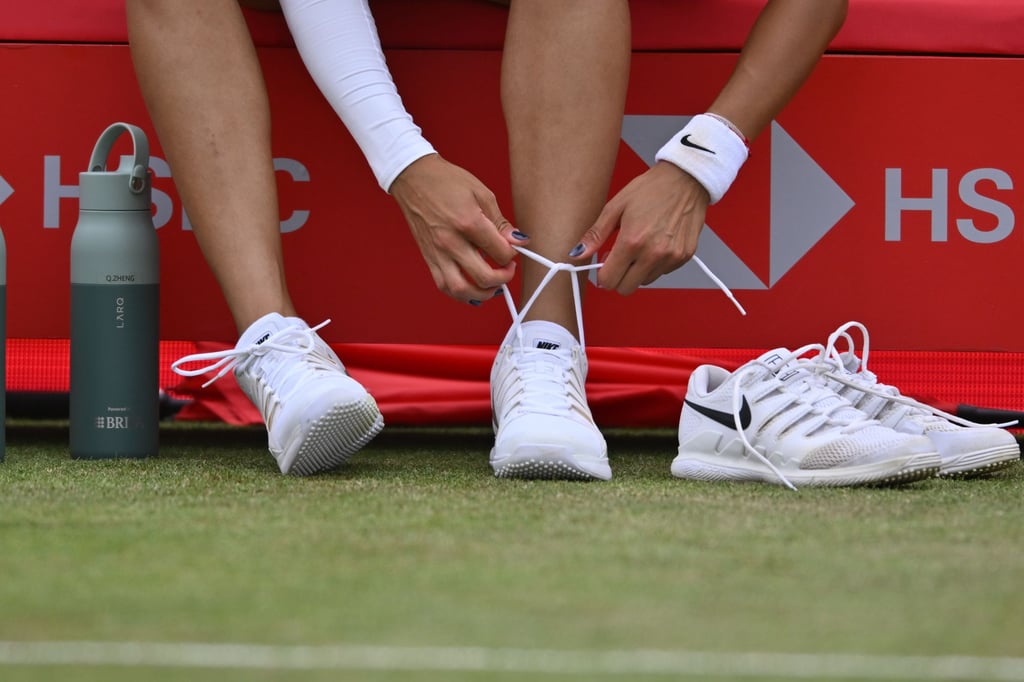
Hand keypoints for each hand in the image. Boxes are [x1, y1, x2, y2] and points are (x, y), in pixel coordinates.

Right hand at [390, 154, 527, 303]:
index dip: (512, 254)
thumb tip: (518, 240)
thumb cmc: (446, 181)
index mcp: (468, 222)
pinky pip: (443, 285)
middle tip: (507, 270)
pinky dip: (460, 293)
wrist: (413, 178)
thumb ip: (500, 222)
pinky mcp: (428, 257)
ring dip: (482, 294)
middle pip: (483, 276)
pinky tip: (472, 290)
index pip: (500, 252)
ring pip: (461, 289)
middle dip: (503, 278)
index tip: (512, 249)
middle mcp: (451, 242)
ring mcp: (437, 252)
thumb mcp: (481, 193)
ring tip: (492, 287)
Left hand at [572, 161, 709, 294]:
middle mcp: (653, 253)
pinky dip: (656, 264)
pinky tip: (657, 243)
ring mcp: (671, 257)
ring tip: (641, 246)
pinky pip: (663, 272)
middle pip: (626, 288)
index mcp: (632, 241)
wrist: (686, 179)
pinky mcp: (684, 257)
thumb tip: (577, 253)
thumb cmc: (652, 189)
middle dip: (619, 276)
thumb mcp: (616, 206)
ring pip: (645, 282)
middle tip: (621, 256)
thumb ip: (595, 234)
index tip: (605, 263)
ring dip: (638, 271)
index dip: (603, 274)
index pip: (609, 281)